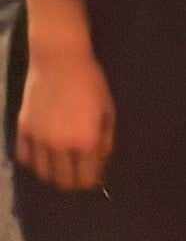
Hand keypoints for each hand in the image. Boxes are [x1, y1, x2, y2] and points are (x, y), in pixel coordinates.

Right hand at [16, 47, 115, 189]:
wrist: (60, 58)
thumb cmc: (90, 80)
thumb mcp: (108, 108)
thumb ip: (106, 138)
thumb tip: (102, 161)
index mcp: (86, 141)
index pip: (86, 178)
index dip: (92, 181)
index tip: (94, 177)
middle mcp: (61, 146)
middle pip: (64, 181)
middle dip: (74, 182)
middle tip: (78, 173)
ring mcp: (39, 140)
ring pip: (43, 174)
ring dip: (53, 174)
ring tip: (61, 166)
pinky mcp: (23, 130)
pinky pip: (25, 159)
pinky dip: (33, 162)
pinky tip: (42, 155)